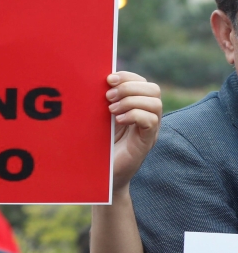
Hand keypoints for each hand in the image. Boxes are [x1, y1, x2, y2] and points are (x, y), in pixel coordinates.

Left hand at [106, 71, 160, 193]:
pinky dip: (135, 115)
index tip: (108, 79)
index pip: (142, 82)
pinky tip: (119, 120)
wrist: (102, 175)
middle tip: (108, 97)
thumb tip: (97, 82)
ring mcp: (150, 129)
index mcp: (136, 106)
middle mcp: (147, 115)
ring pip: (155, 103)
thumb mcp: (100, 120)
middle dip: (129, 87)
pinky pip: (151, 121)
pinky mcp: (147, 141)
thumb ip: (104, 103)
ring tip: (111, 110)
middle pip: (153, 89)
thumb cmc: (99, 146)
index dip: (127, 77)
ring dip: (131, 101)